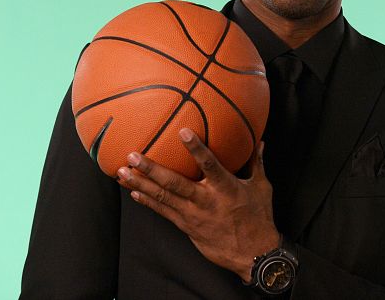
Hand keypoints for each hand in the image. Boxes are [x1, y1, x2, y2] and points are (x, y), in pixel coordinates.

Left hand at [116, 128, 279, 280]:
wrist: (252, 254)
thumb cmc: (259, 218)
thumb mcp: (262, 188)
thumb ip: (256, 163)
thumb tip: (259, 142)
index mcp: (226, 188)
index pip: (209, 164)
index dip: (196, 149)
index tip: (183, 132)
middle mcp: (206, 200)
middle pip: (174, 183)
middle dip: (151, 169)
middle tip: (133, 156)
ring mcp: (194, 215)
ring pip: (163, 198)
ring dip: (141, 185)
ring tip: (122, 172)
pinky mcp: (187, 226)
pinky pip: (163, 212)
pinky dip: (148, 201)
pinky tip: (133, 192)